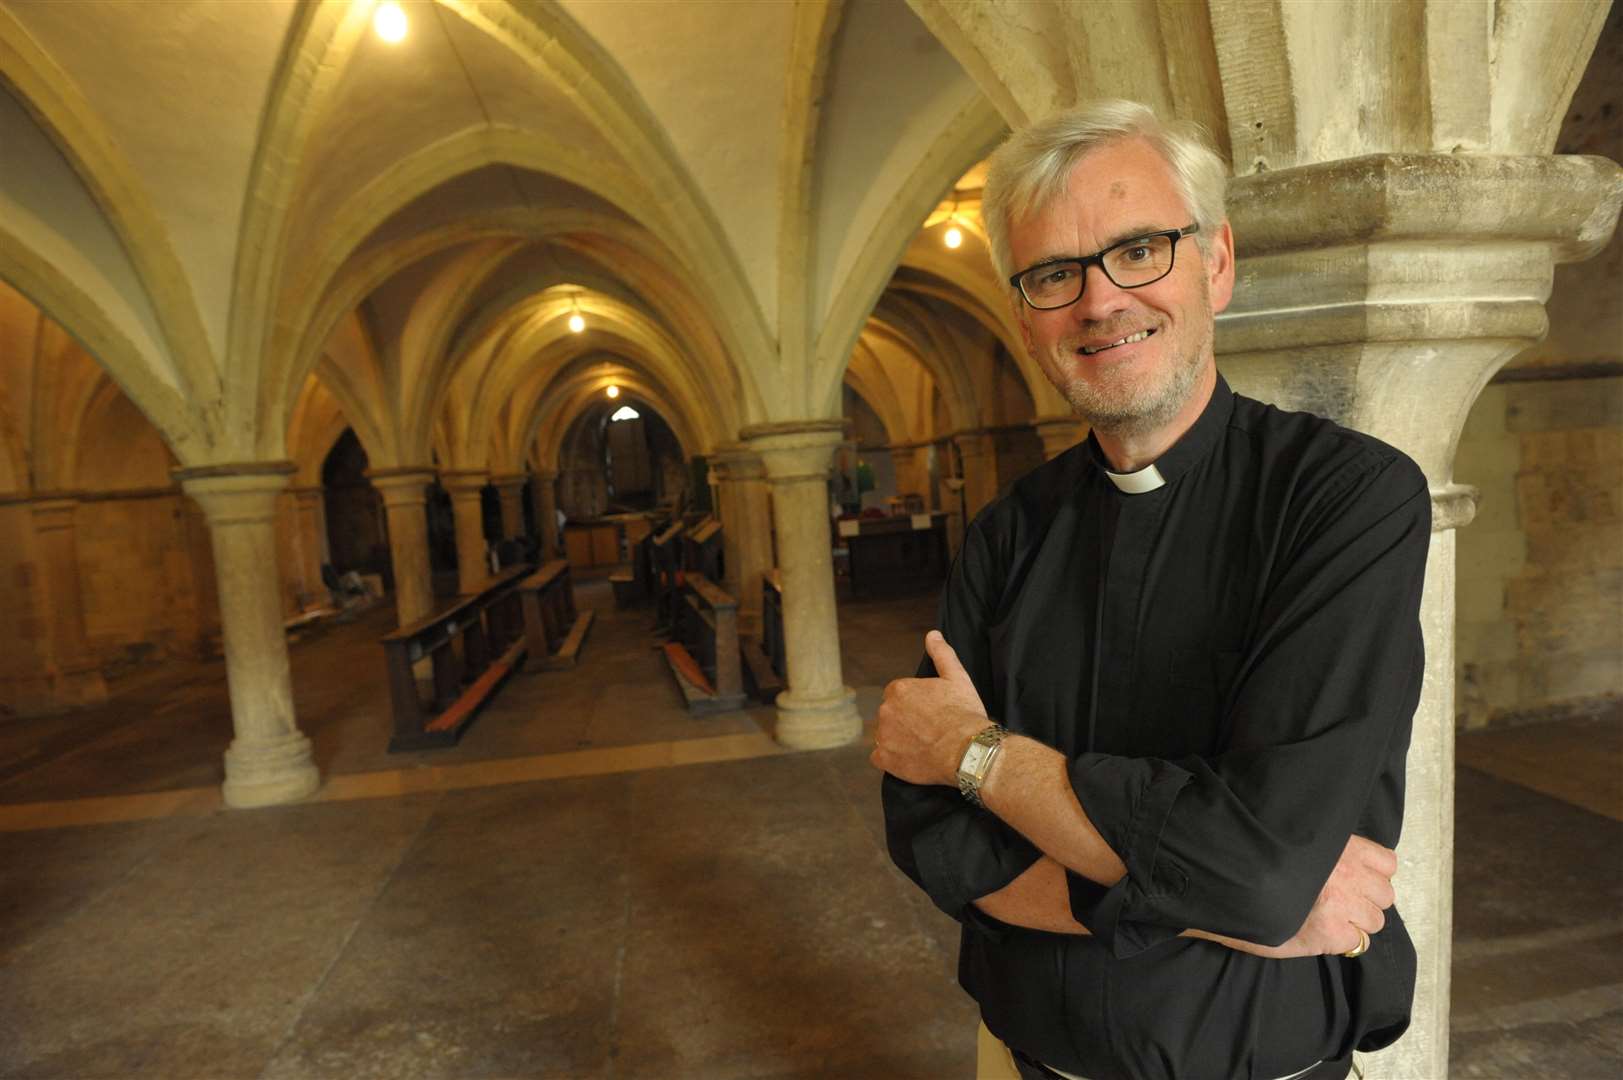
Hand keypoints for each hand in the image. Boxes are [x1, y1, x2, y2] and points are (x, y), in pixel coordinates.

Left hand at [870, 630, 989, 786]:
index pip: (898, 695)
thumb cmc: (963, 712)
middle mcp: (885, 710)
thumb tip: (932, 635)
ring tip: (922, 746)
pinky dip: (890, 758)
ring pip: (885, 734)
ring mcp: (883, 735)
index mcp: (898, 689)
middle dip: (905, 721)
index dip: (915, 704)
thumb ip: (941, 654)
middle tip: (928, 730)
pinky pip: (879, 757)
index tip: (930, 713)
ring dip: (897, 739)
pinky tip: (909, 759)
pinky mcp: (884, 759)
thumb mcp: (957, 677)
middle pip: (891, 714)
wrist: (967, 750)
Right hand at [1213, 835, 1396, 958]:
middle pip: (1384, 893)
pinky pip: (1358, 942)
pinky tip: (1322, 934)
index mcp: (1338, 845)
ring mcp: (1341, 904)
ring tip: (1329, 919)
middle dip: (1364, 899)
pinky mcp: (1331, 933)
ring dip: (1356, 921)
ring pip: (1375, 920)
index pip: (1386, 861)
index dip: (1372, 872)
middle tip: (1338, 901)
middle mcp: (1345, 872)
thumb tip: (1341, 859)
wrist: (1227, 885)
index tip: (1353, 877)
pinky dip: (1343, 941)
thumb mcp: (1292, 843)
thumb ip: (1321, 849)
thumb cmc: (1255, 863)